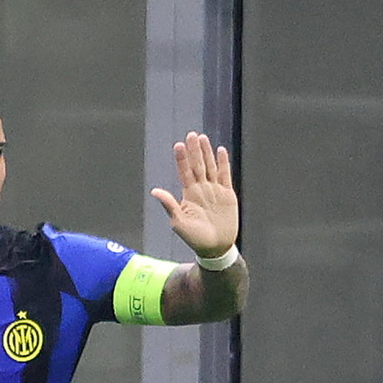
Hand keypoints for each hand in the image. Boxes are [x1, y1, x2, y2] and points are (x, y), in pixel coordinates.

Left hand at [151, 131, 238, 259]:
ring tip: (203, 138)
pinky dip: (223, 163)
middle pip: (197, 165)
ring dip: (207, 153)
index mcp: (189, 194)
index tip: (178, 145)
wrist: (215, 248)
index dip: (182, 159)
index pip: (184, 172)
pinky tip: (220, 150)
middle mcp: (201, 189)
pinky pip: (225, 175)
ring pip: (210, 167)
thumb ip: (169, 205)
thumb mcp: (179, 223)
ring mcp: (215, 190)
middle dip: (194, 150)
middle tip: (191, 134)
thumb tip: (154, 191)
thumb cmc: (195, 238)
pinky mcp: (227, 194)